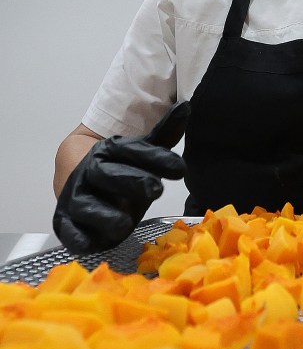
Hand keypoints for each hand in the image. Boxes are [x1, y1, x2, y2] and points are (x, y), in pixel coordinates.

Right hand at [53, 102, 190, 253]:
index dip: (155, 158)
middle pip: (107, 175)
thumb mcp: (142, 152)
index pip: (131, 151)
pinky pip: (70, 231)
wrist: (76, 181)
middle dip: (131, 182)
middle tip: (156, 190)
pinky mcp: (67, 223)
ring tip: (125, 222)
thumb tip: (187, 106)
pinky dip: (79, 237)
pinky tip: (91, 242)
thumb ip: (163, 134)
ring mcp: (77, 198)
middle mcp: (90, 173)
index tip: (180, 168)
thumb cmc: (119, 170)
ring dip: (104, 214)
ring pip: (86, 205)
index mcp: (109, 152)